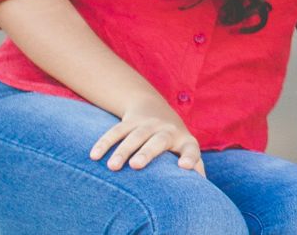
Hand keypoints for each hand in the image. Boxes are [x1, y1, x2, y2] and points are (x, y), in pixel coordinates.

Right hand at [89, 95, 204, 176]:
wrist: (154, 107)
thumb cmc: (173, 140)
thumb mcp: (185, 148)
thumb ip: (194, 166)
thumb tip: (201, 189)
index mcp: (184, 140)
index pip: (191, 149)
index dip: (190, 157)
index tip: (184, 166)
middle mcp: (167, 130)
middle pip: (158, 140)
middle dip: (147, 152)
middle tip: (136, 165)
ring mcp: (147, 124)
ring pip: (134, 136)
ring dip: (122, 151)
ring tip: (112, 167)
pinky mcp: (129, 121)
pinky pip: (115, 131)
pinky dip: (105, 142)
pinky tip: (94, 156)